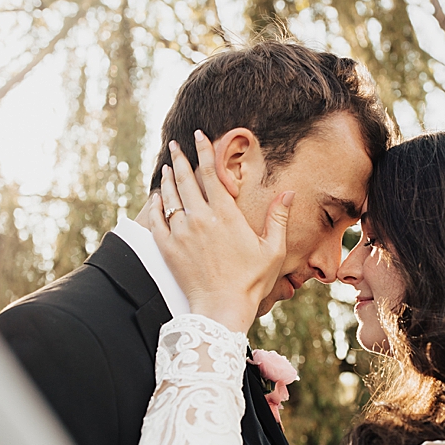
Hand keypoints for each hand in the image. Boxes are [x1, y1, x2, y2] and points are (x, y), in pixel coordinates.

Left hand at [149, 131, 292, 332]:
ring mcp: (181, 232)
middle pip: (185, 179)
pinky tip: (157, 196)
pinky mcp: (167, 247)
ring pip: (169, 196)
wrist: (221, 307)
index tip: (200, 136)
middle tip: (176, 144)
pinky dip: (156, 203)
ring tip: (166, 165)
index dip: (205, 152)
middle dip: (180, 158)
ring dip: (167, 178)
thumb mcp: (273, 249)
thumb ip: (278, 218)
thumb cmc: (251, 281)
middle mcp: (200, 219)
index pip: (212, 174)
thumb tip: (289, 193)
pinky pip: (157, 218)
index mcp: (226, 216)